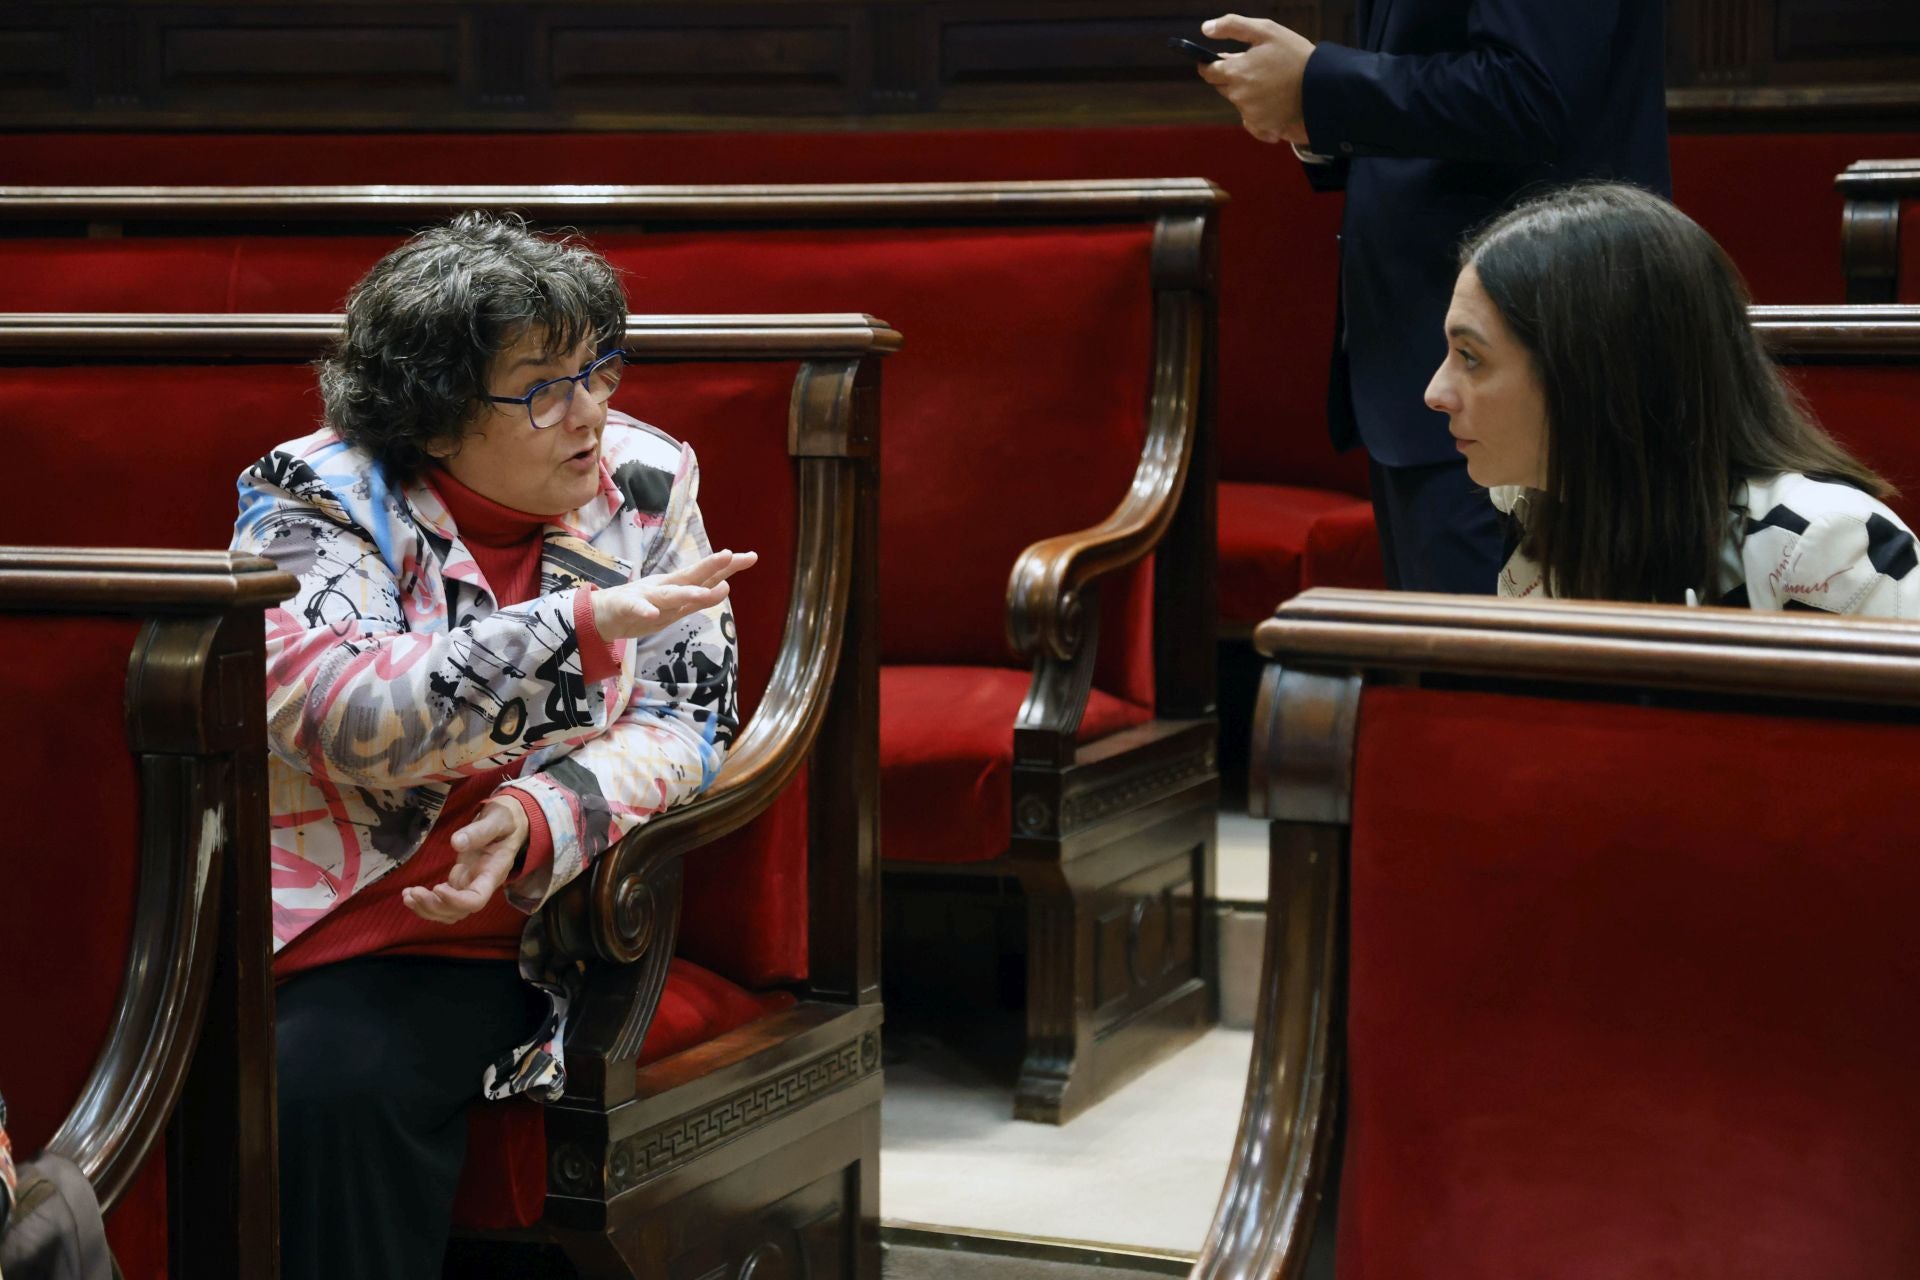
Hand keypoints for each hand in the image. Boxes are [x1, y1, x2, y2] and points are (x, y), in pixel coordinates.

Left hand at [402, 797, 526, 923]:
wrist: (509, 825)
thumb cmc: (506, 821)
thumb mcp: (497, 819)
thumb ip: (480, 830)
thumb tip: (456, 842)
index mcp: (493, 873)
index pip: (476, 899)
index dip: (456, 901)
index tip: (437, 887)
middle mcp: (482, 886)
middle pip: (459, 911)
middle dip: (434, 906)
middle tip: (413, 892)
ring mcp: (470, 886)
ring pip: (450, 912)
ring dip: (427, 910)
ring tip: (407, 896)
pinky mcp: (460, 884)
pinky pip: (444, 903)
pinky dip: (426, 904)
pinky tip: (410, 895)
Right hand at [591, 548, 757, 640]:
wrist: (602, 615)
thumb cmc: (642, 607)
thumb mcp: (676, 606)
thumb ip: (700, 598)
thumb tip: (727, 586)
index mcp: (676, 586)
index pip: (707, 575)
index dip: (728, 566)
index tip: (751, 556)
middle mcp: (664, 587)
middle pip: (690, 576)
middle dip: (710, 567)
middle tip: (730, 555)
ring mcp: (645, 597)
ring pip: (669, 594)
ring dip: (686, 592)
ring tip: (705, 591)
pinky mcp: (625, 608)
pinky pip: (636, 609)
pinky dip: (644, 610)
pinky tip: (653, 614)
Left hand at [1197, 14, 1315, 145]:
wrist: (1322, 85)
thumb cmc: (1295, 55)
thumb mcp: (1266, 31)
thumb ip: (1232, 26)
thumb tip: (1206, 29)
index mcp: (1236, 72)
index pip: (1209, 72)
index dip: (1211, 65)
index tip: (1217, 62)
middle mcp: (1239, 96)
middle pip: (1223, 87)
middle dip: (1232, 78)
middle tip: (1254, 68)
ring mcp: (1250, 113)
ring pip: (1239, 103)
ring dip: (1247, 94)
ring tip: (1270, 85)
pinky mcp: (1263, 126)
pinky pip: (1252, 123)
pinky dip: (1257, 116)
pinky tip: (1272, 105)